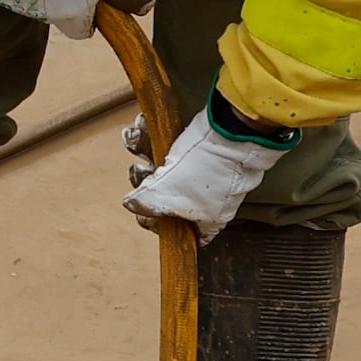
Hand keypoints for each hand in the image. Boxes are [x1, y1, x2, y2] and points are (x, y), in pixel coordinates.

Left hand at [124, 110, 286, 239]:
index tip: (142, 213)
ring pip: (164, 166)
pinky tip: (141, 127)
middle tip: (141, 170)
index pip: (183, 232)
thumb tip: (131, 205)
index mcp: (208, 218)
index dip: (158, 223)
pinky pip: (168, 143)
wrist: (229, 131)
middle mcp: (207, 196)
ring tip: (137, 140)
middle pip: (166, 195)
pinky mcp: (199, 145)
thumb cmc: (206, 170)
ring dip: (144, 151)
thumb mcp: (164, 195)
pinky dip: (152, 135)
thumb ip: (144, 204)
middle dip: (145, 180)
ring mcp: (204, 170)